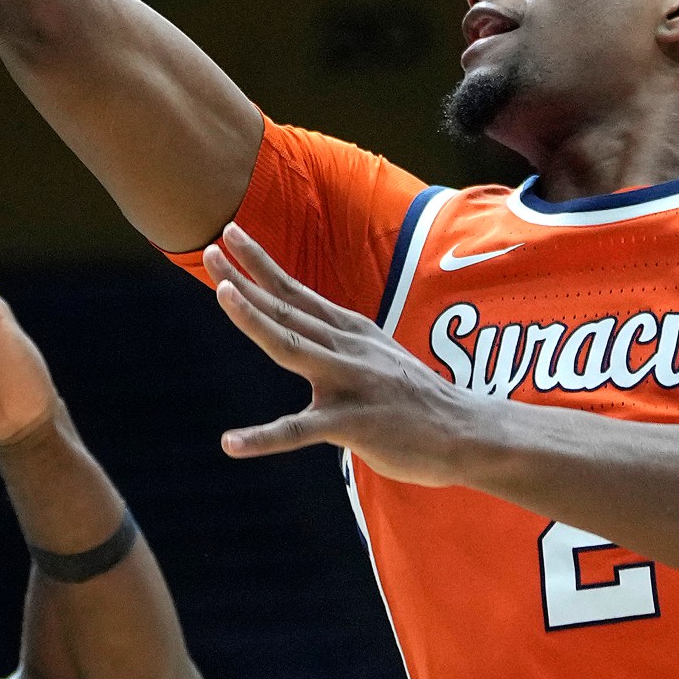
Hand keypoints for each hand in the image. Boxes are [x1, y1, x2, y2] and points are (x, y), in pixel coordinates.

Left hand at [204, 224, 482, 486]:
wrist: (468, 432)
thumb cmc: (416, 397)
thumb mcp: (377, 354)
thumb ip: (338, 341)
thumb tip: (305, 327)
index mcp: (349, 331)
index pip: (297, 291)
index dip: (261, 264)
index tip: (231, 235)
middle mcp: (347, 348)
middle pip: (287, 308)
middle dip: (246, 277)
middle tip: (211, 249)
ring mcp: (350, 383)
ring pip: (292, 346)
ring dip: (255, 319)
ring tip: (222, 294)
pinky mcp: (353, 424)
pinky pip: (300, 431)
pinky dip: (264, 438)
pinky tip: (231, 443)